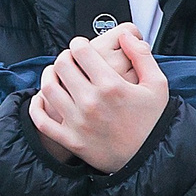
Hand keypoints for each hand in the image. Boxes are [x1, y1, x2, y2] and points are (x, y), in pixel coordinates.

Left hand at [29, 24, 167, 173]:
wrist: (151, 161)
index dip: (79, 43)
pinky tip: (44, 98)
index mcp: (111, 86)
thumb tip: (126, 34)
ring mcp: (78, 122)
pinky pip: (42, 120)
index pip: (81, 51)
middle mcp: (91, 102)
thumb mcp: (157, 85)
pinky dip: (37, 106)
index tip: (82, 46)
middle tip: (70, 59)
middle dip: (65, 56)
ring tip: (56, 73)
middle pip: (62, 65)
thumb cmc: (154, 122)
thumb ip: (141, 56)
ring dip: (49, 75)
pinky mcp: (71, 140)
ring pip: (49, 87)